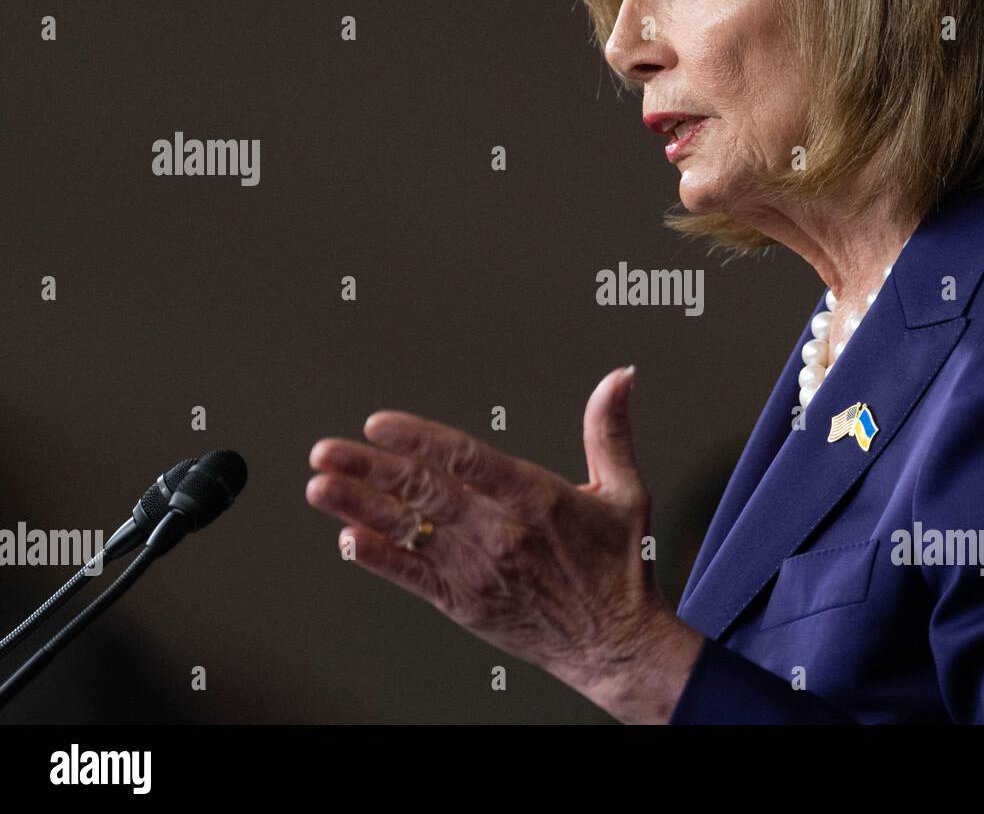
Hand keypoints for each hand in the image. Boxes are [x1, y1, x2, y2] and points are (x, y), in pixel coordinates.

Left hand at [305, 364, 703, 722]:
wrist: (614, 644)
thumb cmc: (618, 566)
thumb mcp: (626, 491)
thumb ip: (610, 431)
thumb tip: (620, 377)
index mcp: (536, 498)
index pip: (465, 459)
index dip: (418, 438)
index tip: (379, 424)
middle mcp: (501, 532)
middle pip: (424, 491)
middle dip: (369, 468)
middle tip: (327, 450)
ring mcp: (478, 569)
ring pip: (410, 531)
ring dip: (360, 507)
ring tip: (320, 487)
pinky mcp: (464, 601)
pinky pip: (412, 575)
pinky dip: (378, 557)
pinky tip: (347, 538)